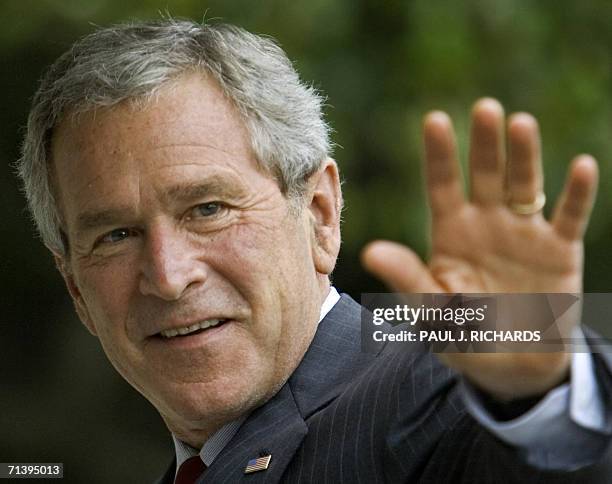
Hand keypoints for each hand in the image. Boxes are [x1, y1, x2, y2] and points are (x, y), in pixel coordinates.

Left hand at [361, 98, 597, 399]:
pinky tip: (580, 166)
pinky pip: (569, 217)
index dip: (439, 155)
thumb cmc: (463, 334)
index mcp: (451, 233)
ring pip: (524, 185)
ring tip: (521, 124)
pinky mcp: (560, 250)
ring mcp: (524, 233)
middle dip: (484, 144)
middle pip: (484, 175)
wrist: (511, 365)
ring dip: (524, 156)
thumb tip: (369, 252)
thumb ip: (407, 279)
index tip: (435, 119)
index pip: (442, 186)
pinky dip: (576, 194)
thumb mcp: (431, 310)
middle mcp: (486, 223)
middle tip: (484, 109)